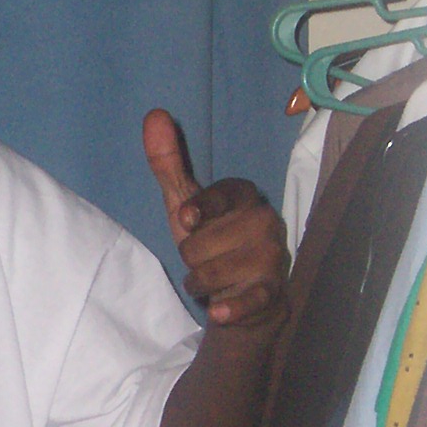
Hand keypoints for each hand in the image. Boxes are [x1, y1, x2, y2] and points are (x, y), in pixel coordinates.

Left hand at [142, 109, 288, 333]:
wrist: (240, 298)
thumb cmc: (212, 243)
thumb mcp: (184, 204)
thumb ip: (168, 162)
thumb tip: (154, 114)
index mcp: (245, 196)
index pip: (224, 194)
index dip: (202, 207)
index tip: (187, 218)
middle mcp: (265, 222)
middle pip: (201, 242)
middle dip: (191, 257)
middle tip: (207, 257)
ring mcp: (271, 258)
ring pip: (211, 271)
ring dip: (199, 282)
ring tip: (213, 279)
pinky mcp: (272, 292)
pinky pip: (248, 298)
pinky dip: (231, 308)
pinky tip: (218, 312)